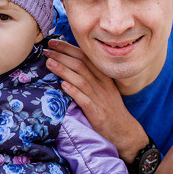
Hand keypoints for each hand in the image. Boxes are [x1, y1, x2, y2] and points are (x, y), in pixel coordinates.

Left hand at [44, 39, 146, 161]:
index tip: (54, 42)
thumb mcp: (104, 89)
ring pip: (81, 80)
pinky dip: (74, 91)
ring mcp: (100, 99)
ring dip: (64, 70)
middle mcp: (102, 85)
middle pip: (81, 65)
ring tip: (49, 63)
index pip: (86, 57)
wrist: (124, 131)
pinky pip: (85, 100)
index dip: (69, 48)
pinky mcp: (97, 113)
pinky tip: (63, 85)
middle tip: (47, 49)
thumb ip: (90, 77)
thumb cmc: (110, 109)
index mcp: (104, 77)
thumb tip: (70, 64)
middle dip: (63, 55)